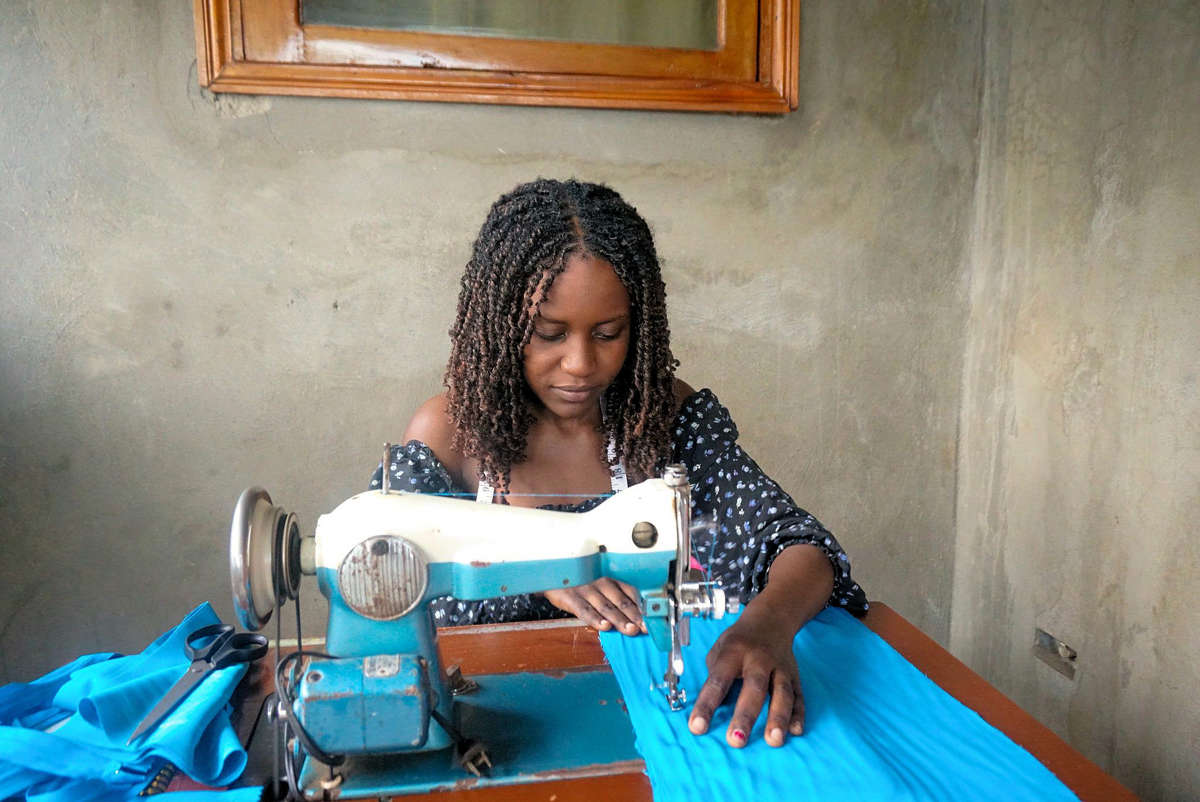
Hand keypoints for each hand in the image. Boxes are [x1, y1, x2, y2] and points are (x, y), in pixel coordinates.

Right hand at [543, 578, 645, 635]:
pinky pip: (585, 610)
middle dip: (634, 617)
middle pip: (621, 602)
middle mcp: (600, 583)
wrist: (550, 575)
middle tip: (644, 629)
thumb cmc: (579, 584)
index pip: (630, 593)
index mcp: (610, 580)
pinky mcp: (571, 597)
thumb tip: (633, 621)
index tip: (650, 622)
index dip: (641, 608)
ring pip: (606, 607)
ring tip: (630, 630)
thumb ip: (613, 600)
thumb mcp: (597, 587)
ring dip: (619, 620)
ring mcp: (586, 589)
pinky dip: (595, 619)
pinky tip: (604, 627)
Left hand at [687, 611, 803, 747]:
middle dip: (745, 715)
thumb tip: (711, 709)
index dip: (706, 704)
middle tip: (736, 740)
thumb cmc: (739, 641)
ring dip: (778, 717)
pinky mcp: (795, 676)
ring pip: (782, 693)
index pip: (718, 680)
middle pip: (754, 687)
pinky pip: (799, 696)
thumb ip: (715, 677)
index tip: (697, 727)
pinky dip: (799, 714)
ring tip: (773, 740)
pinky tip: (796, 731)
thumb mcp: (719, 650)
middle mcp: (759, 659)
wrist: (771, 620)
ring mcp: (780, 668)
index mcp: (734, 652)